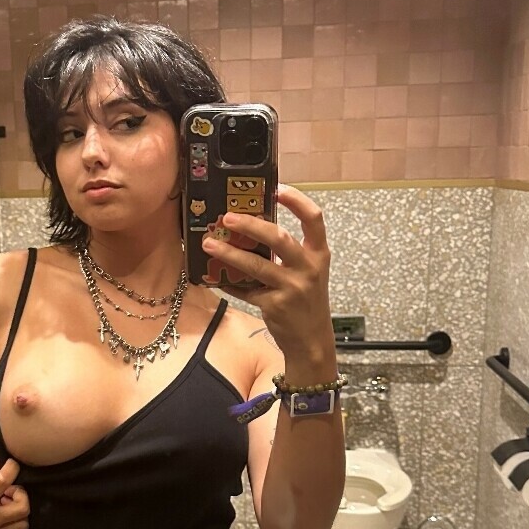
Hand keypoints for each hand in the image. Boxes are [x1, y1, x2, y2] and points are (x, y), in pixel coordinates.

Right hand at [0, 457, 30, 528]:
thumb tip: (0, 462)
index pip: (4, 481)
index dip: (12, 468)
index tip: (11, 464)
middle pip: (23, 508)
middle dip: (21, 495)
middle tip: (9, 491)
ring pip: (23, 524)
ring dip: (19, 511)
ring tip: (7, 505)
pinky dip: (16, 528)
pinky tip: (8, 519)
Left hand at [200, 185, 334, 359]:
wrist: (312, 340)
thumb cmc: (306, 301)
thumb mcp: (307, 272)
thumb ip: (289, 252)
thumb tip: (251, 227)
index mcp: (318, 253)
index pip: (314, 218)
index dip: (296, 200)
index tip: (276, 189)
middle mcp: (308, 268)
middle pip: (279, 238)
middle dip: (250, 225)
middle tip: (227, 218)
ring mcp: (292, 288)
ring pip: (256, 265)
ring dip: (229, 253)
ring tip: (209, 244)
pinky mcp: (275, 306)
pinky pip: (245, 289)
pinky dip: (228, 282)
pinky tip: (213, 276)